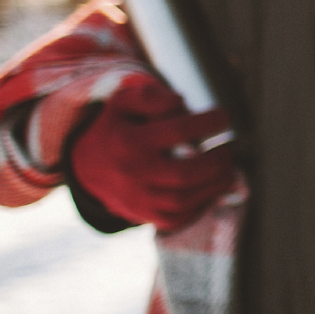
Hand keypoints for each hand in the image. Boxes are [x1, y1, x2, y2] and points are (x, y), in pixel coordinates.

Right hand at [69, 76, 233, 230]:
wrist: (86, 165)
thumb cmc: (115, 127)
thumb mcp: (123, 102)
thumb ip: (150, 96)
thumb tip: (180, 103)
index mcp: (128, 142)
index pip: (177, 131)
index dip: (207, 123)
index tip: (222, 116)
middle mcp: (132, 173)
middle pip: (185, 173)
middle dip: (217, 160)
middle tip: (228, 147)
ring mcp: (137, 199)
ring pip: (184, 200)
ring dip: (215, 184)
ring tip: (226, 167)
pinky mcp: (144, 216)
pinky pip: (178, 217)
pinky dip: (201, 204)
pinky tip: (210, 187)